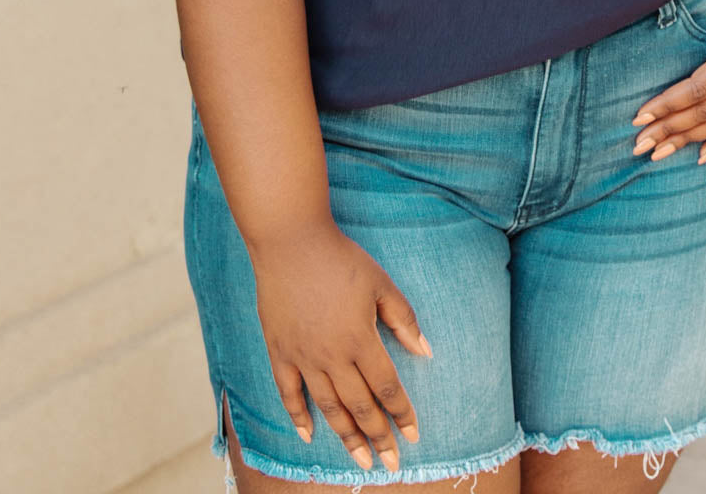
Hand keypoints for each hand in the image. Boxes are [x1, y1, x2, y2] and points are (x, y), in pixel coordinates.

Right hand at [250, 218, 429, 472]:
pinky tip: (308, 435)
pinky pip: (288, 392)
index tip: (413, 435)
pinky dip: (298, 416)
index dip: (401, 414)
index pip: (387, 387)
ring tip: (361, 460)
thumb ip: (402, 320)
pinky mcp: (279, 351)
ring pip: (328, 407)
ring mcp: (303, 356)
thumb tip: (425, 352)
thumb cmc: (340, 259)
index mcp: (360, 339)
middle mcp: (333, 356)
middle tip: (391, 464)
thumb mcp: (381, 283)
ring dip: (346, 436)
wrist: (291, 242)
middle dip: (379, 437)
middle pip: (360, 406)